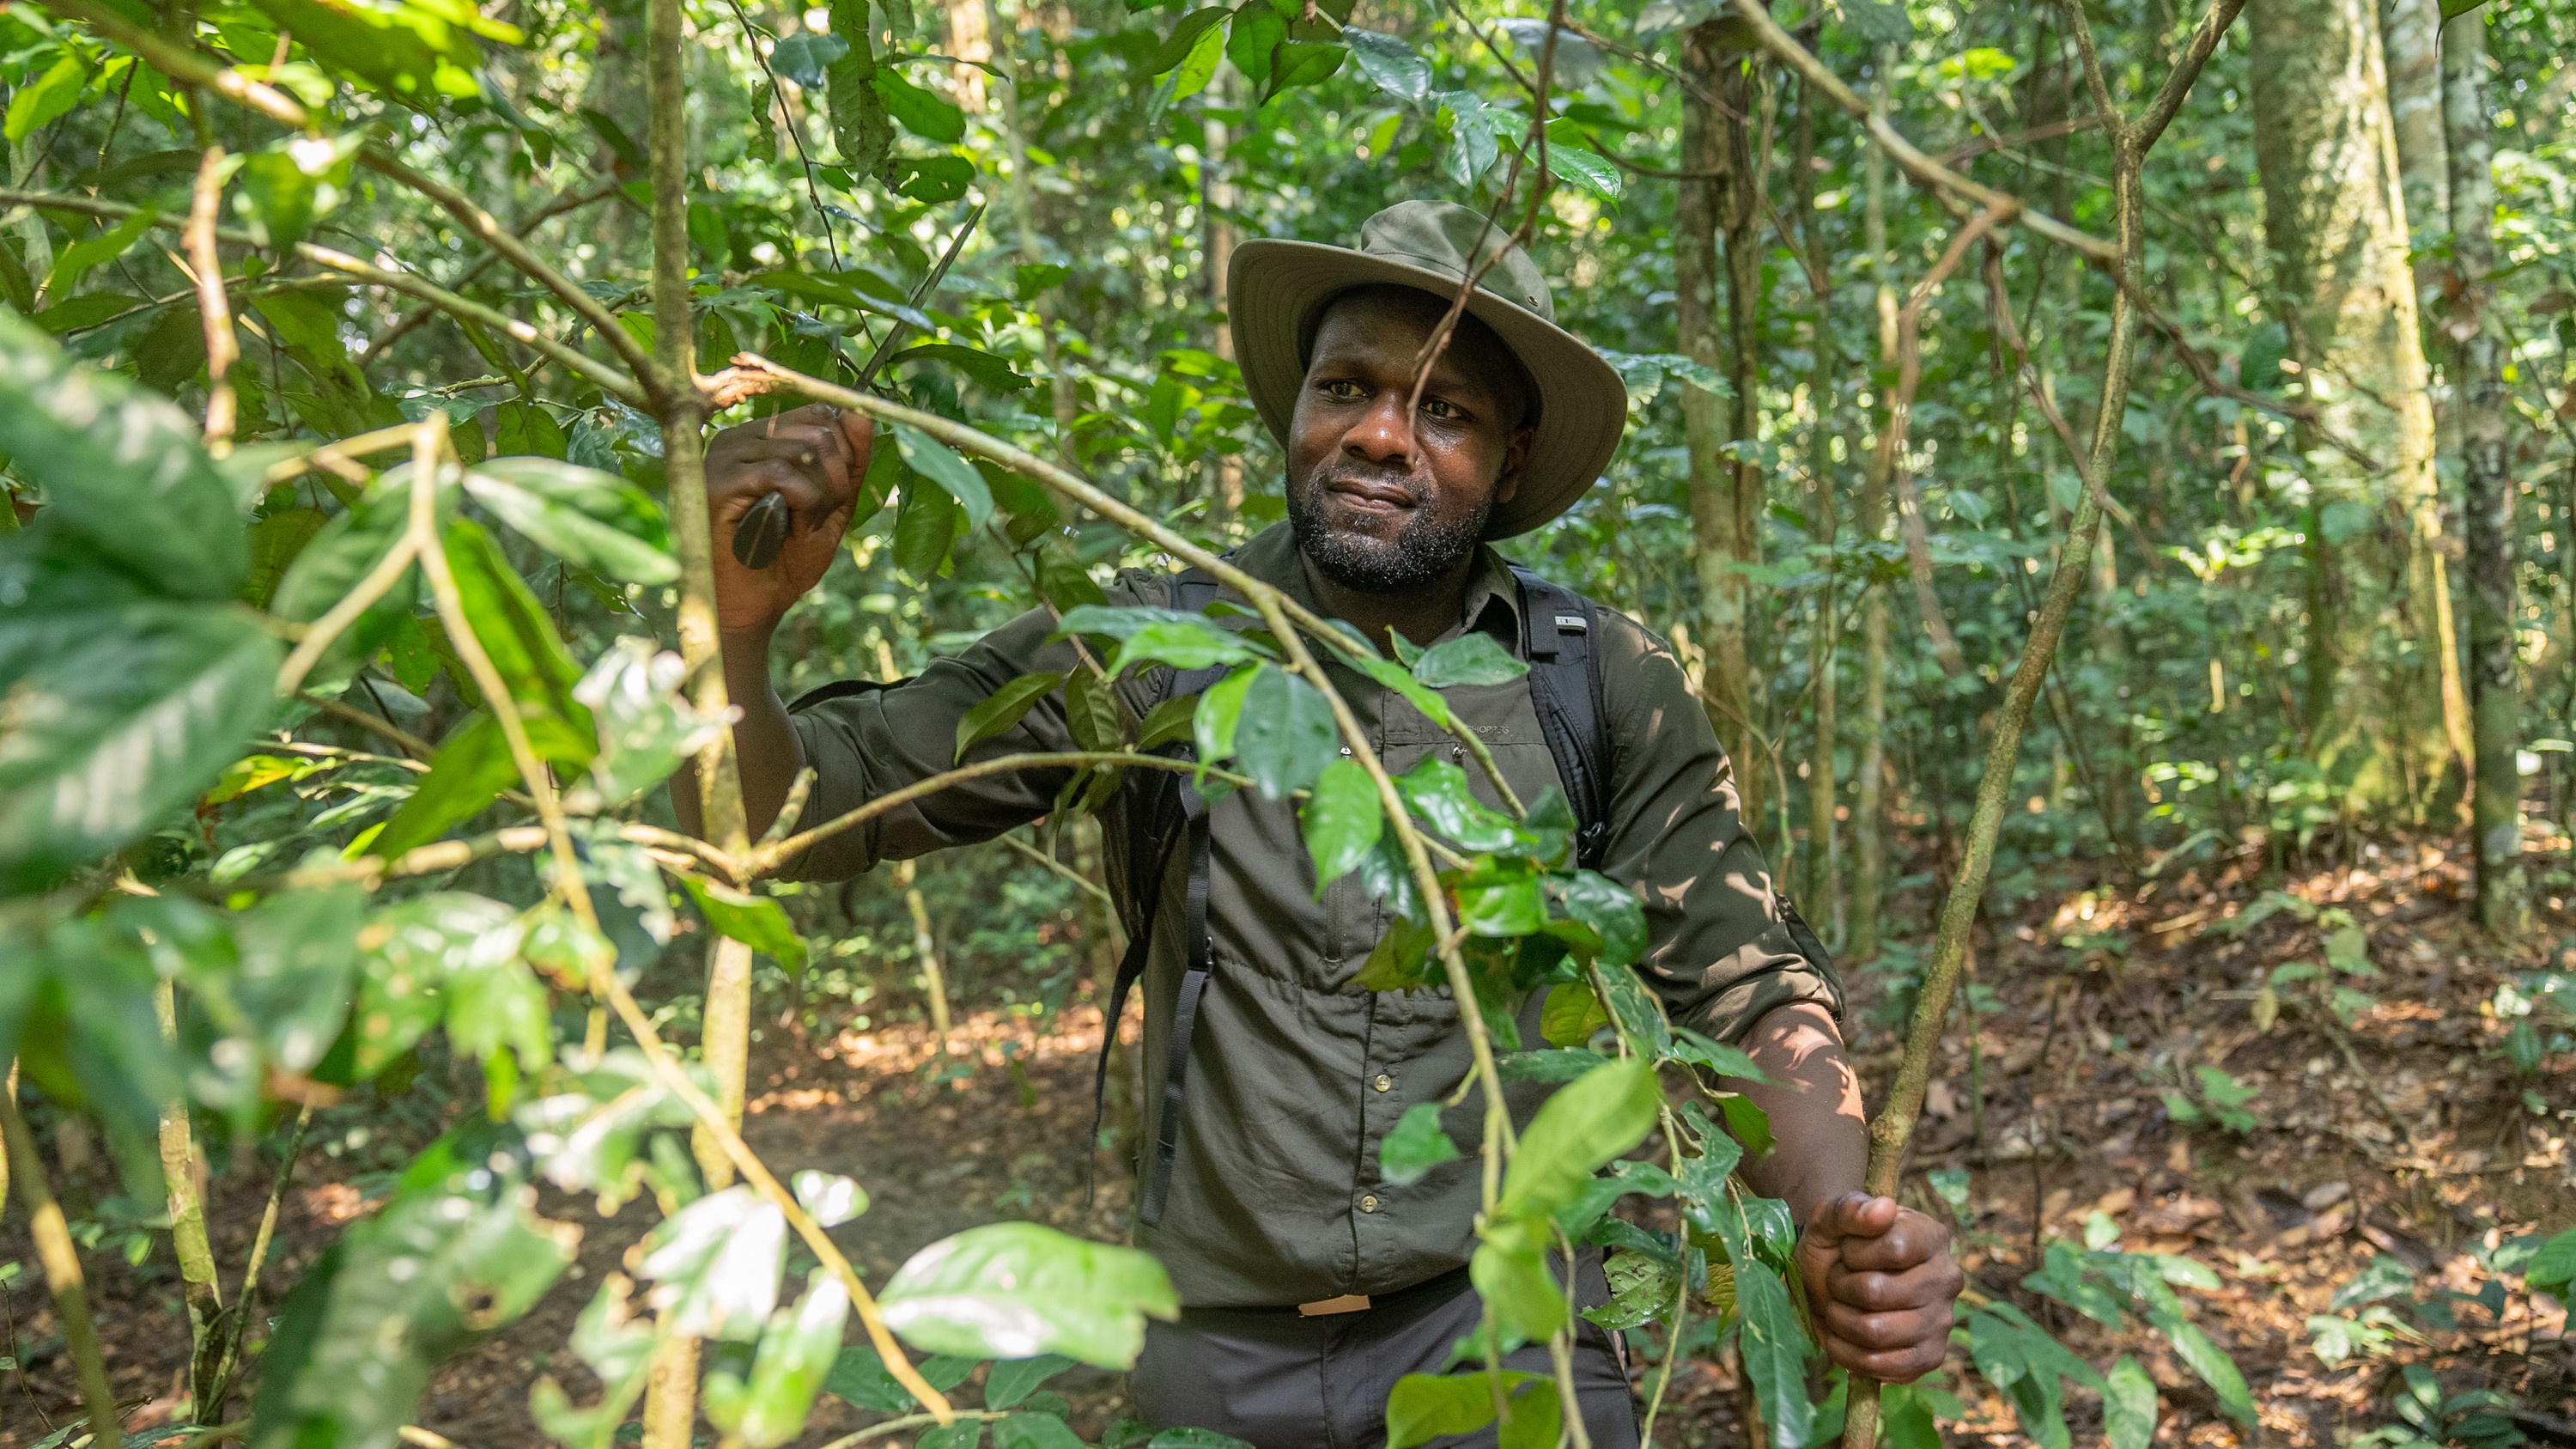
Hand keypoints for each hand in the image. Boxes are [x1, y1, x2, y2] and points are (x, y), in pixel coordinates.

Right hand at [704, 403, 872, 634]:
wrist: (754, 605)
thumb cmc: (788, 557)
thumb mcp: (834, 503)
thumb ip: (851, 460)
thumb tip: (861, 412)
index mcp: (763, 436)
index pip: (821, 413)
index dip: (845, 453)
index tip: (834, 495)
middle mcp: (740, 437)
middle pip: (819, 429)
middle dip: (837, 479)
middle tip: (819, 516)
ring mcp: (725, 455)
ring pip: (805, 449)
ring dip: (822, 496)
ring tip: (802, 525)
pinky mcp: (717, 480)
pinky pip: (782, 472)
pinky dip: (804, 502)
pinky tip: (791, 527)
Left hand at [1794, 1191, 1962, 1383]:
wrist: (1833, 1277)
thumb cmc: (1838, 1243)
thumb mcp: (1832, 1218)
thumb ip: (1851, 1210)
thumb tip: (1883, 1209)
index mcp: (1931, 1236)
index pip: (1894, 1249)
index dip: (1856, 1253)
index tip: (1847, 1250)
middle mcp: (1946, 1279)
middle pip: (1877, 1293)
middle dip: (1839, 1287)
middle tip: (1837, 1281)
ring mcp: (1942, 1321)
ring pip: (1874, 1332)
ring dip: (1839, 1320)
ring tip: (1838, 1307)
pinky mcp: (1930, 1357)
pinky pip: (1883, 1367)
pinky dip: (1848, 1354)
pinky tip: (1842, 1337)